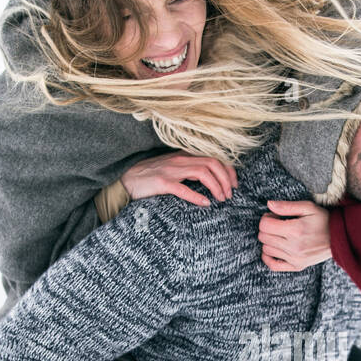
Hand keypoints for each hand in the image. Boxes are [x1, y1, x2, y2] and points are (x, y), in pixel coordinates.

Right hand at [120, 151, 237, 206]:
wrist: (126, 180)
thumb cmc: (150, 178)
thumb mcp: (173, 170)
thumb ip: (189, 171)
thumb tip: (209, 181)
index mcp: (185, 156)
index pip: (214, 158)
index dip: (228, 171)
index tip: (234, 185)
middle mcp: (180, 160)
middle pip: (213, 163)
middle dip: (226, 179)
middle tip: (229, 195)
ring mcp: (171, 170)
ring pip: (203, 172)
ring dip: (216, 186)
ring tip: (221, 199)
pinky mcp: (162, 182)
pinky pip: (183, 189)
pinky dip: (197, 196)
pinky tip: (205, 203)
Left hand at [259, 200, 331, 271]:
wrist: (340, 238)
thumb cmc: (324, 220)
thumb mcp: (308, 207)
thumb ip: (287, 206)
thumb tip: (269, 204)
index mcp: (295, 230)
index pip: (265, 225)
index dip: (266, 218)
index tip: (273, 216)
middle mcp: (293, 246)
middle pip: (263, 237)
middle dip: (266, 228)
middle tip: (276, 224)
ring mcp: (295, 258)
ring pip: (266, 250)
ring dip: (268, 240)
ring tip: (279, 234)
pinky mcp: (297, 266)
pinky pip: (273, 265)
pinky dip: (268, 258)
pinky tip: (273, 249)